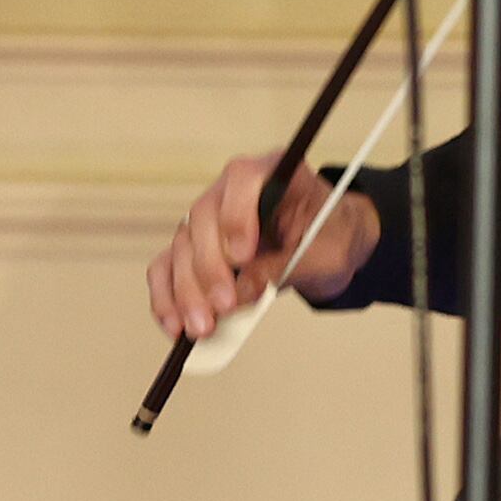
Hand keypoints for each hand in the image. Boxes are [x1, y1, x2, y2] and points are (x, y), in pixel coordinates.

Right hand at [146, 150, 379, 339]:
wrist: (330, 244)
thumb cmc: (332, 237)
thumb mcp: (326, 254)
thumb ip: (285, 265)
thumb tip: (242, 290)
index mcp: (274, 173)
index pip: (242, 178)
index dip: (235, 215)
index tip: (242, 257)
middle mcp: (233, 191)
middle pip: (203, 217)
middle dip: (209, 267)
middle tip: (223, 306)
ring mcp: (209, 218)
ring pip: (181, 246)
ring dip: (186, 290)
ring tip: (201, 327)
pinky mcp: (196, 247)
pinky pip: (168, 267)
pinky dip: (168, 297)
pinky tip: (175, 324)